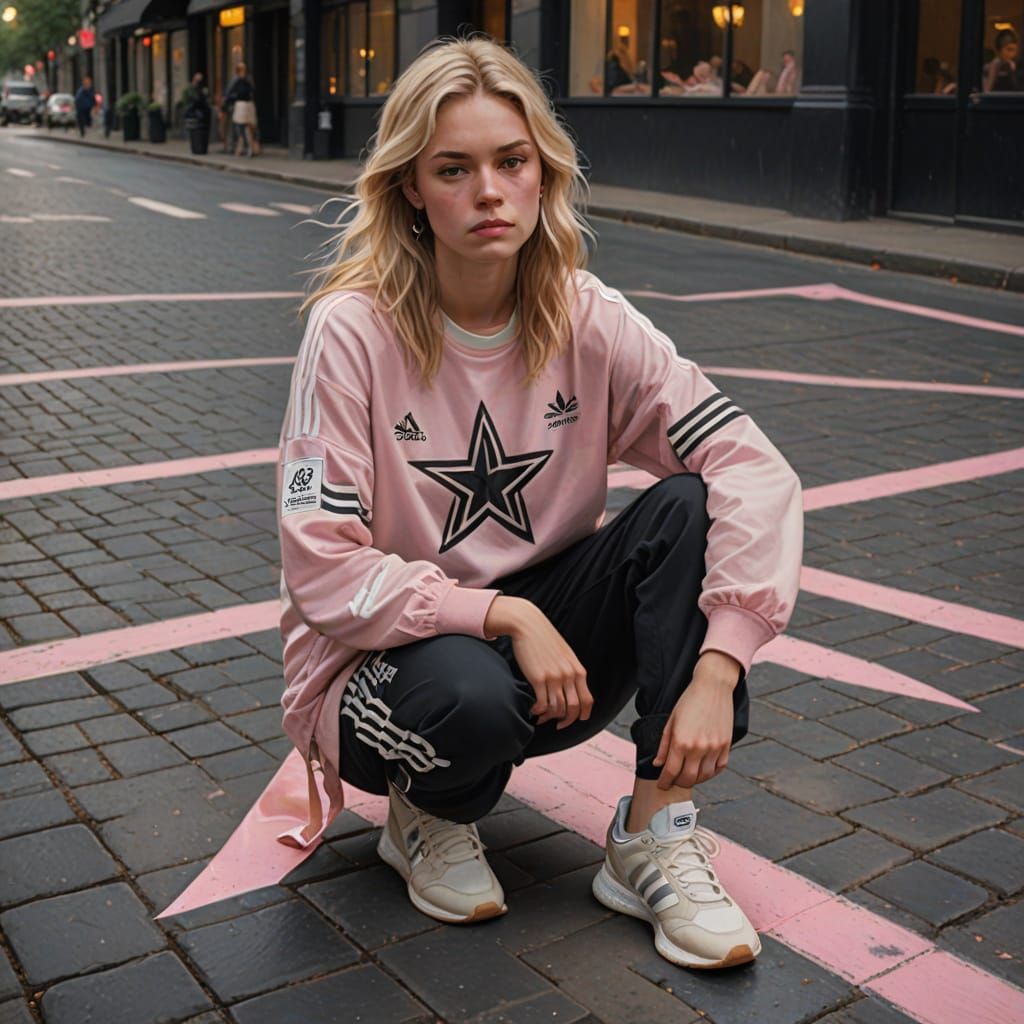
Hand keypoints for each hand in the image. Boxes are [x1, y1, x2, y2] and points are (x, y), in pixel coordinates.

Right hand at [484, 596, 592, 729]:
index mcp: (578, 670)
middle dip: (566, 721)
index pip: (587, 701)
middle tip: (557, 724)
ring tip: (541, 716)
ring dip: (549, 717)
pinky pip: (542, 704)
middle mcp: (569, 675)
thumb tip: (570, 690)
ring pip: (557, 709)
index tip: (573, 720)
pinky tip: (533, 709)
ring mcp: (554, 677)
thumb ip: (571, 671)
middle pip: (573, 709)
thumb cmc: (545, 639)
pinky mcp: (539, 678)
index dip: (582, 715)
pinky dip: (538, 711)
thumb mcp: (565, 655)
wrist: (528, 625)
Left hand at [652, 651, 740, 789]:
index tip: (661, 784)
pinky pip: (719, 768)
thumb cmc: (689, 701)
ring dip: (695, 779)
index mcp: (681, 741)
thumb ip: (664, 745)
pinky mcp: (726, 745)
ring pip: (704, 776)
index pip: (671, 771)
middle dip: (678, 783)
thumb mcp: (671, 721)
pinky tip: (703, 769)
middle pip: (688, 778)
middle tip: (673, 781)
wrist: (713, 686)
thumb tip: (658, 764)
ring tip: (688, 775)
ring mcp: (714, 748)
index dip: (664, 782)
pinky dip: (711, 773)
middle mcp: (698, 748)